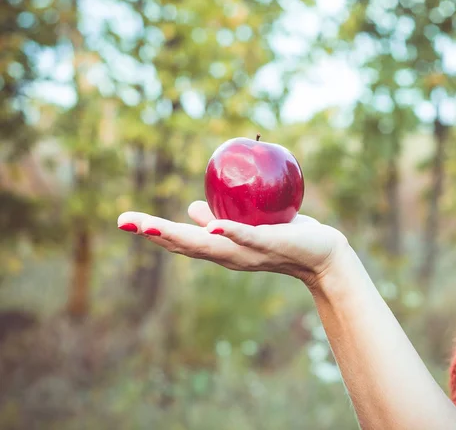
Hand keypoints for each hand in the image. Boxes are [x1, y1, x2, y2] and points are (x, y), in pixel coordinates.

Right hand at [117, 201, 348, 287]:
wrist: (321, 254)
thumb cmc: (285, 237)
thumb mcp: (247, 227)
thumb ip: (220, 220)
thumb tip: (192, 208)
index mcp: (222, 249)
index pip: (182, 240)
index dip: (153, 231)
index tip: (125, 220)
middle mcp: (230, 255)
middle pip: (187, 245)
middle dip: (155, 233)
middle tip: (125, 221)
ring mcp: (249, 252)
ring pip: (210, 245)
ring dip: (181, 235)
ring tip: (152, 226)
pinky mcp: (271, 243)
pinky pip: (249, 237)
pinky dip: (230, 232)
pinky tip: (213, 226)